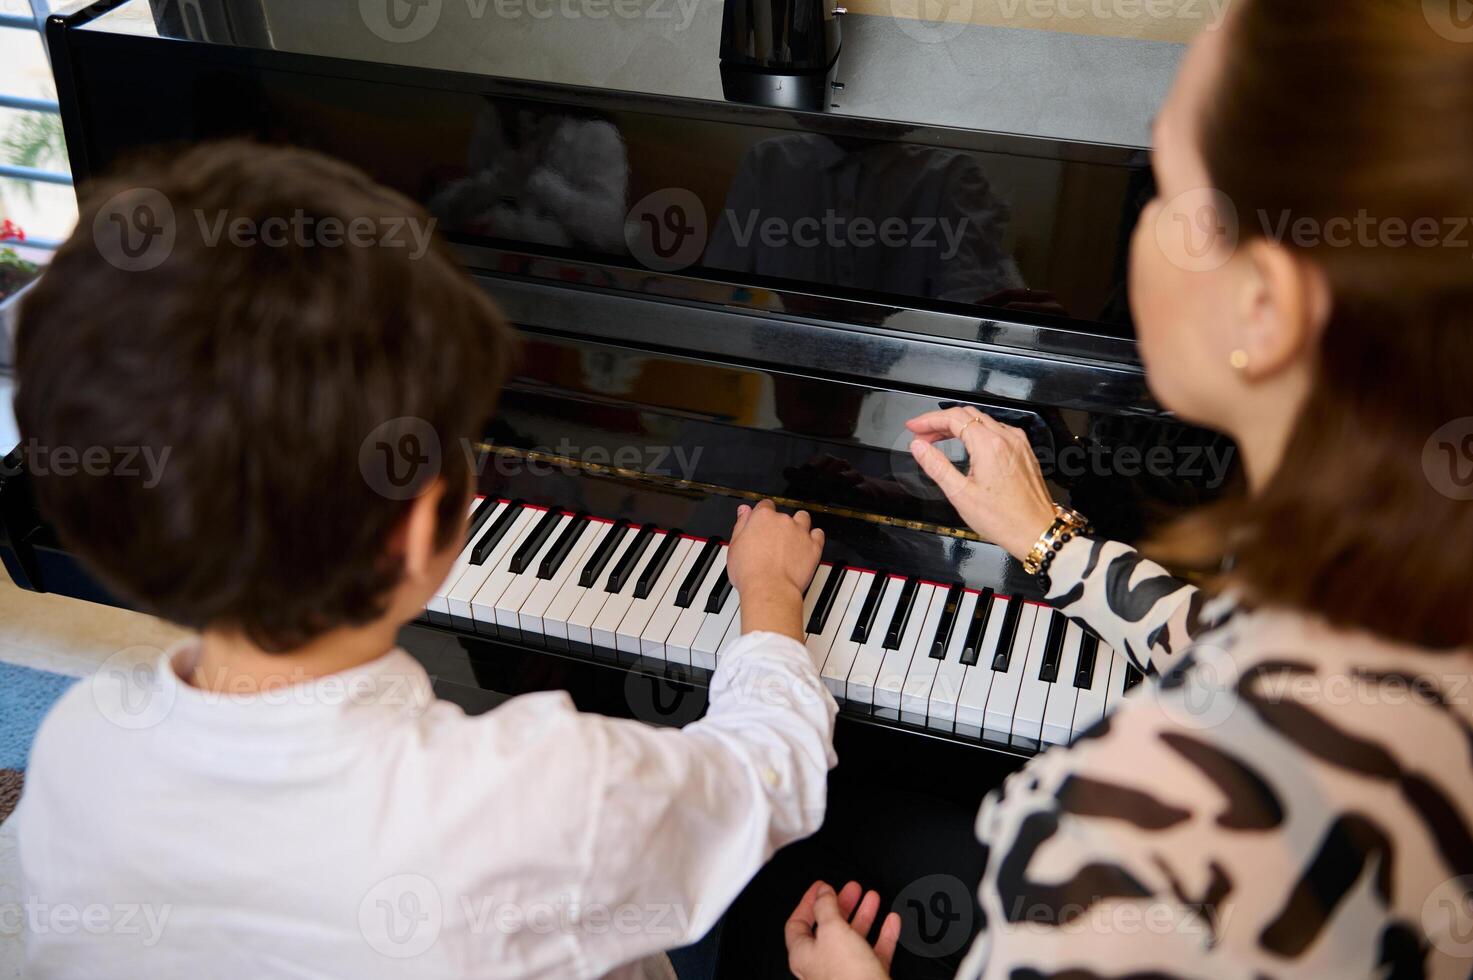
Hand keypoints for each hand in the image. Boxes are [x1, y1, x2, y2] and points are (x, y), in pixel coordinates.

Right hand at [727, 500, 824, 640]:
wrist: (769, 589)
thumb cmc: (750, 572)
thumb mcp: (735, 546)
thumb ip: (741, 524)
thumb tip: (744, 511)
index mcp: (763, 518)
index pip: (765, 505)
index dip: (763, 515)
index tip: (763, 524)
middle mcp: (783, 521)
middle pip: (784, 514)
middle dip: (780, 525)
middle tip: (774, 542)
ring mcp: (800, 532)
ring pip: (803, 518)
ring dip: (799, 525)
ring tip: (792, 539)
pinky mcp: (813, 546)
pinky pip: (818, 534)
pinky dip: (814, 537)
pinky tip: (807, 544)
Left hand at [785, 880, 899, 979]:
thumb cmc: (847, 977)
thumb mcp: (832, 930)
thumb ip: (825, 906)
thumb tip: (822, 892)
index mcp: (803, 954)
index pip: (798, 922)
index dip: (809, 901)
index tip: (821, 886)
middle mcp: (822, 964)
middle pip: (829, 927)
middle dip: (842, 905)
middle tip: (851, 889)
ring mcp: (845, 972)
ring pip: (853, 938)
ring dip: (863, 915)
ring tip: (871, 897)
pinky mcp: (867, 978)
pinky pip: (875, 952)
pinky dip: (883, 934)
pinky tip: (891, 921)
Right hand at [907, 408, 1056, 560]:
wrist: (1036, 531)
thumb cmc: (1003, 519)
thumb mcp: (960, 494)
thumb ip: (936, 466)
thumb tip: (918, 447)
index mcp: (989, 446)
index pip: (953, 418)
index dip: (929, 420)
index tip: (914, 427)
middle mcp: (1006, 438)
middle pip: (967, 415)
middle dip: (940, 422)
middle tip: (923, 435)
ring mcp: (1017, 443)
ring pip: (982, 421)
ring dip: (958, 426)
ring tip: (940, 440)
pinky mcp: (1023, 451)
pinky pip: (997, 431)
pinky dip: (977, 433)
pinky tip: (968, 446)